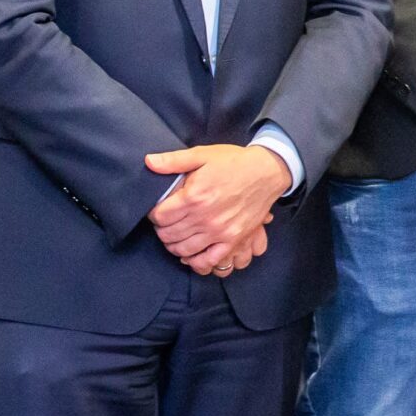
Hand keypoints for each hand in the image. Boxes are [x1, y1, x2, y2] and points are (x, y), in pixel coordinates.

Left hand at [145, 144, 291, 273]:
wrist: (266, 171)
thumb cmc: (233, 162)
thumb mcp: (202, 154)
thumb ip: (173, 160)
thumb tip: (148, 161)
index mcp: (193, 196)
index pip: (160, 216)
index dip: (153, 214)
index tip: (157, 210)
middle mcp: (204, 217)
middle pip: (169, 234)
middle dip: (162, 230)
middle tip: (165, 224)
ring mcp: (219, 231)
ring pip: (184, 249)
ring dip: (174, 246)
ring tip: (174, 237)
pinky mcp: (233, 240)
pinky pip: (209, 260)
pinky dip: (195, 262)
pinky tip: (190, 255)